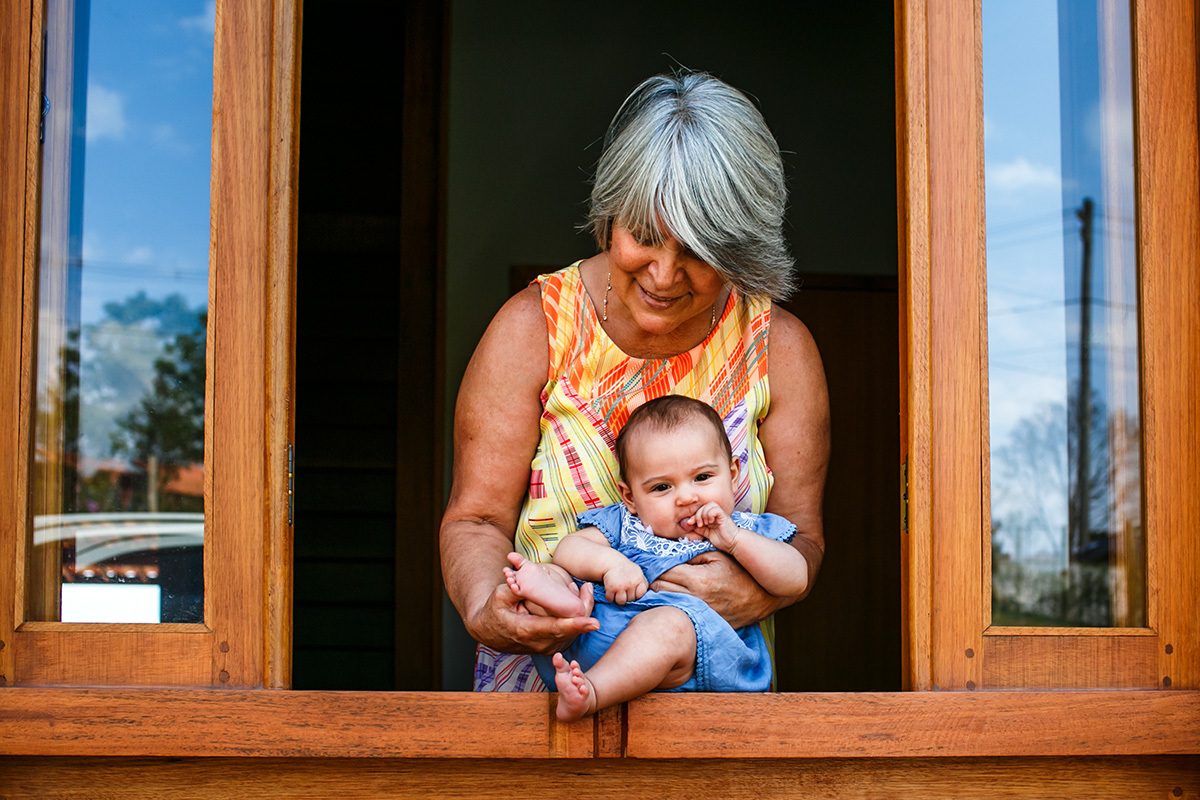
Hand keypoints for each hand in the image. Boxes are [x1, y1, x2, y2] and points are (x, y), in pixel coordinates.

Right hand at [466, 579, 597, 654]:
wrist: (489, 631)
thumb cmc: (495, 611)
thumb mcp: (500, 596)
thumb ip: (517, 587)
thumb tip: (530, 575)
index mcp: (526, 630)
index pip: (556, 628)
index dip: (576, 625)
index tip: (594, 623)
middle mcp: (539, 643)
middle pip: (571, 629)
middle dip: (584, 608)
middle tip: (588, 588)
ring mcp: (546, 647)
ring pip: (573, 632)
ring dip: (581, 611)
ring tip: (583, 589)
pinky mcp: (551, 646)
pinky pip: (570, 632)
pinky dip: (576, 617)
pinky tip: (576, 599)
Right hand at [603, 561, 648, 604]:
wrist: (612, 562)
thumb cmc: (626, 569)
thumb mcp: (638, 573)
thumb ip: (643, 583)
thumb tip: (652, 593)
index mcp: (639, 579)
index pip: (641, 595)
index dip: (636, 595)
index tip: (632, 592)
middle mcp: (631, 583)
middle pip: (631, 599)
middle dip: (627, 597)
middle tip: (623, 591)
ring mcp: (621, 586)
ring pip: (621, 602)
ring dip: (618, 599)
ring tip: (617, 593)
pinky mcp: (611, 588)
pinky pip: (610, 599)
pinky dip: (609, 597)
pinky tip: (610, 591)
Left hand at [651, 550, 784, 627]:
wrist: (762, 597)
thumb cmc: (740, 571)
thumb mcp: (718, 555)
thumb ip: (692, 552)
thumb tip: (670, 550)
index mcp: (698, 579)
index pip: (663, 571)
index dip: (655, 563)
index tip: (651, 559)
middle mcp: (694, 598)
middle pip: (659, 588)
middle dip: (654, 577)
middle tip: (652, 570)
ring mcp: (697, 612)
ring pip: (665, 601)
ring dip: (660, 591)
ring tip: (660, 582)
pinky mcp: (701, 621)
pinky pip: (678, 612)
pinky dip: (671, 603)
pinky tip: (672, 596)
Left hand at [685, 502, 743, 552]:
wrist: (733, 543)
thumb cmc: (722, 540)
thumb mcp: (707, 534)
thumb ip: (699, 529)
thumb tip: (688, 524)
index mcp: (711, 517)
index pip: (700, 510)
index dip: (693, 515)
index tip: (689, 523)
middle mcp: (716, 514)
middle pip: (703, 506)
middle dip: (697, 515)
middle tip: (699, 524)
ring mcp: (720, 514)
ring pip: (709, 505)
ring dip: (704, 514)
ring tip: (705, 524)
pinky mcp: (724, 516)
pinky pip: (715, 509)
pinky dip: (710, 514)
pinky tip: (710, 522)